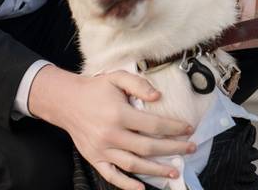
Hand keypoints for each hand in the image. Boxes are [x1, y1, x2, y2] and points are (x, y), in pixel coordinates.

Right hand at [28, 65, 194, 189]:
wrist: (66, 102)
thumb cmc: (95, 89)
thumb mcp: (117, 77)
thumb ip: (138, 84)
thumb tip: (158, 97)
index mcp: (119, 114)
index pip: (154, 125)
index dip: (174, 128)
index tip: (188, 129)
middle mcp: (111, 134)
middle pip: (148, 147)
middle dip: (173, 149)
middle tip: (191, 149)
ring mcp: (102, 150)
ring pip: (134, 165)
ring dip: (156, 170)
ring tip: (175, 171)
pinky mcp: (94, 159)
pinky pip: (112, 175)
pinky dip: (127, 185)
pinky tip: (142, 188)